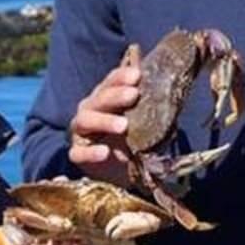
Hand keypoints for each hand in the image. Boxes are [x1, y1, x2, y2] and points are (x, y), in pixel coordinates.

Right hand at [67, 62, 140, 185]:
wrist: (122, 169)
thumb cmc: (132, 136)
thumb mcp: (142, 118)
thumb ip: (148, 101)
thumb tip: (167, 78)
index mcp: (105, 97)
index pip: (110, 81)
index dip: (121, 76)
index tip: (137, 75)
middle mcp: (90, 110)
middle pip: (98, 98)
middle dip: (115, 95)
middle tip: (134, 95)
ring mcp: (81, 132)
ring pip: (84, 120)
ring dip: (104, 121)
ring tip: (123, 126)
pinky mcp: (78, 154)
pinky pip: (78, 152)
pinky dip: (90, 152)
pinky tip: (105, 152)